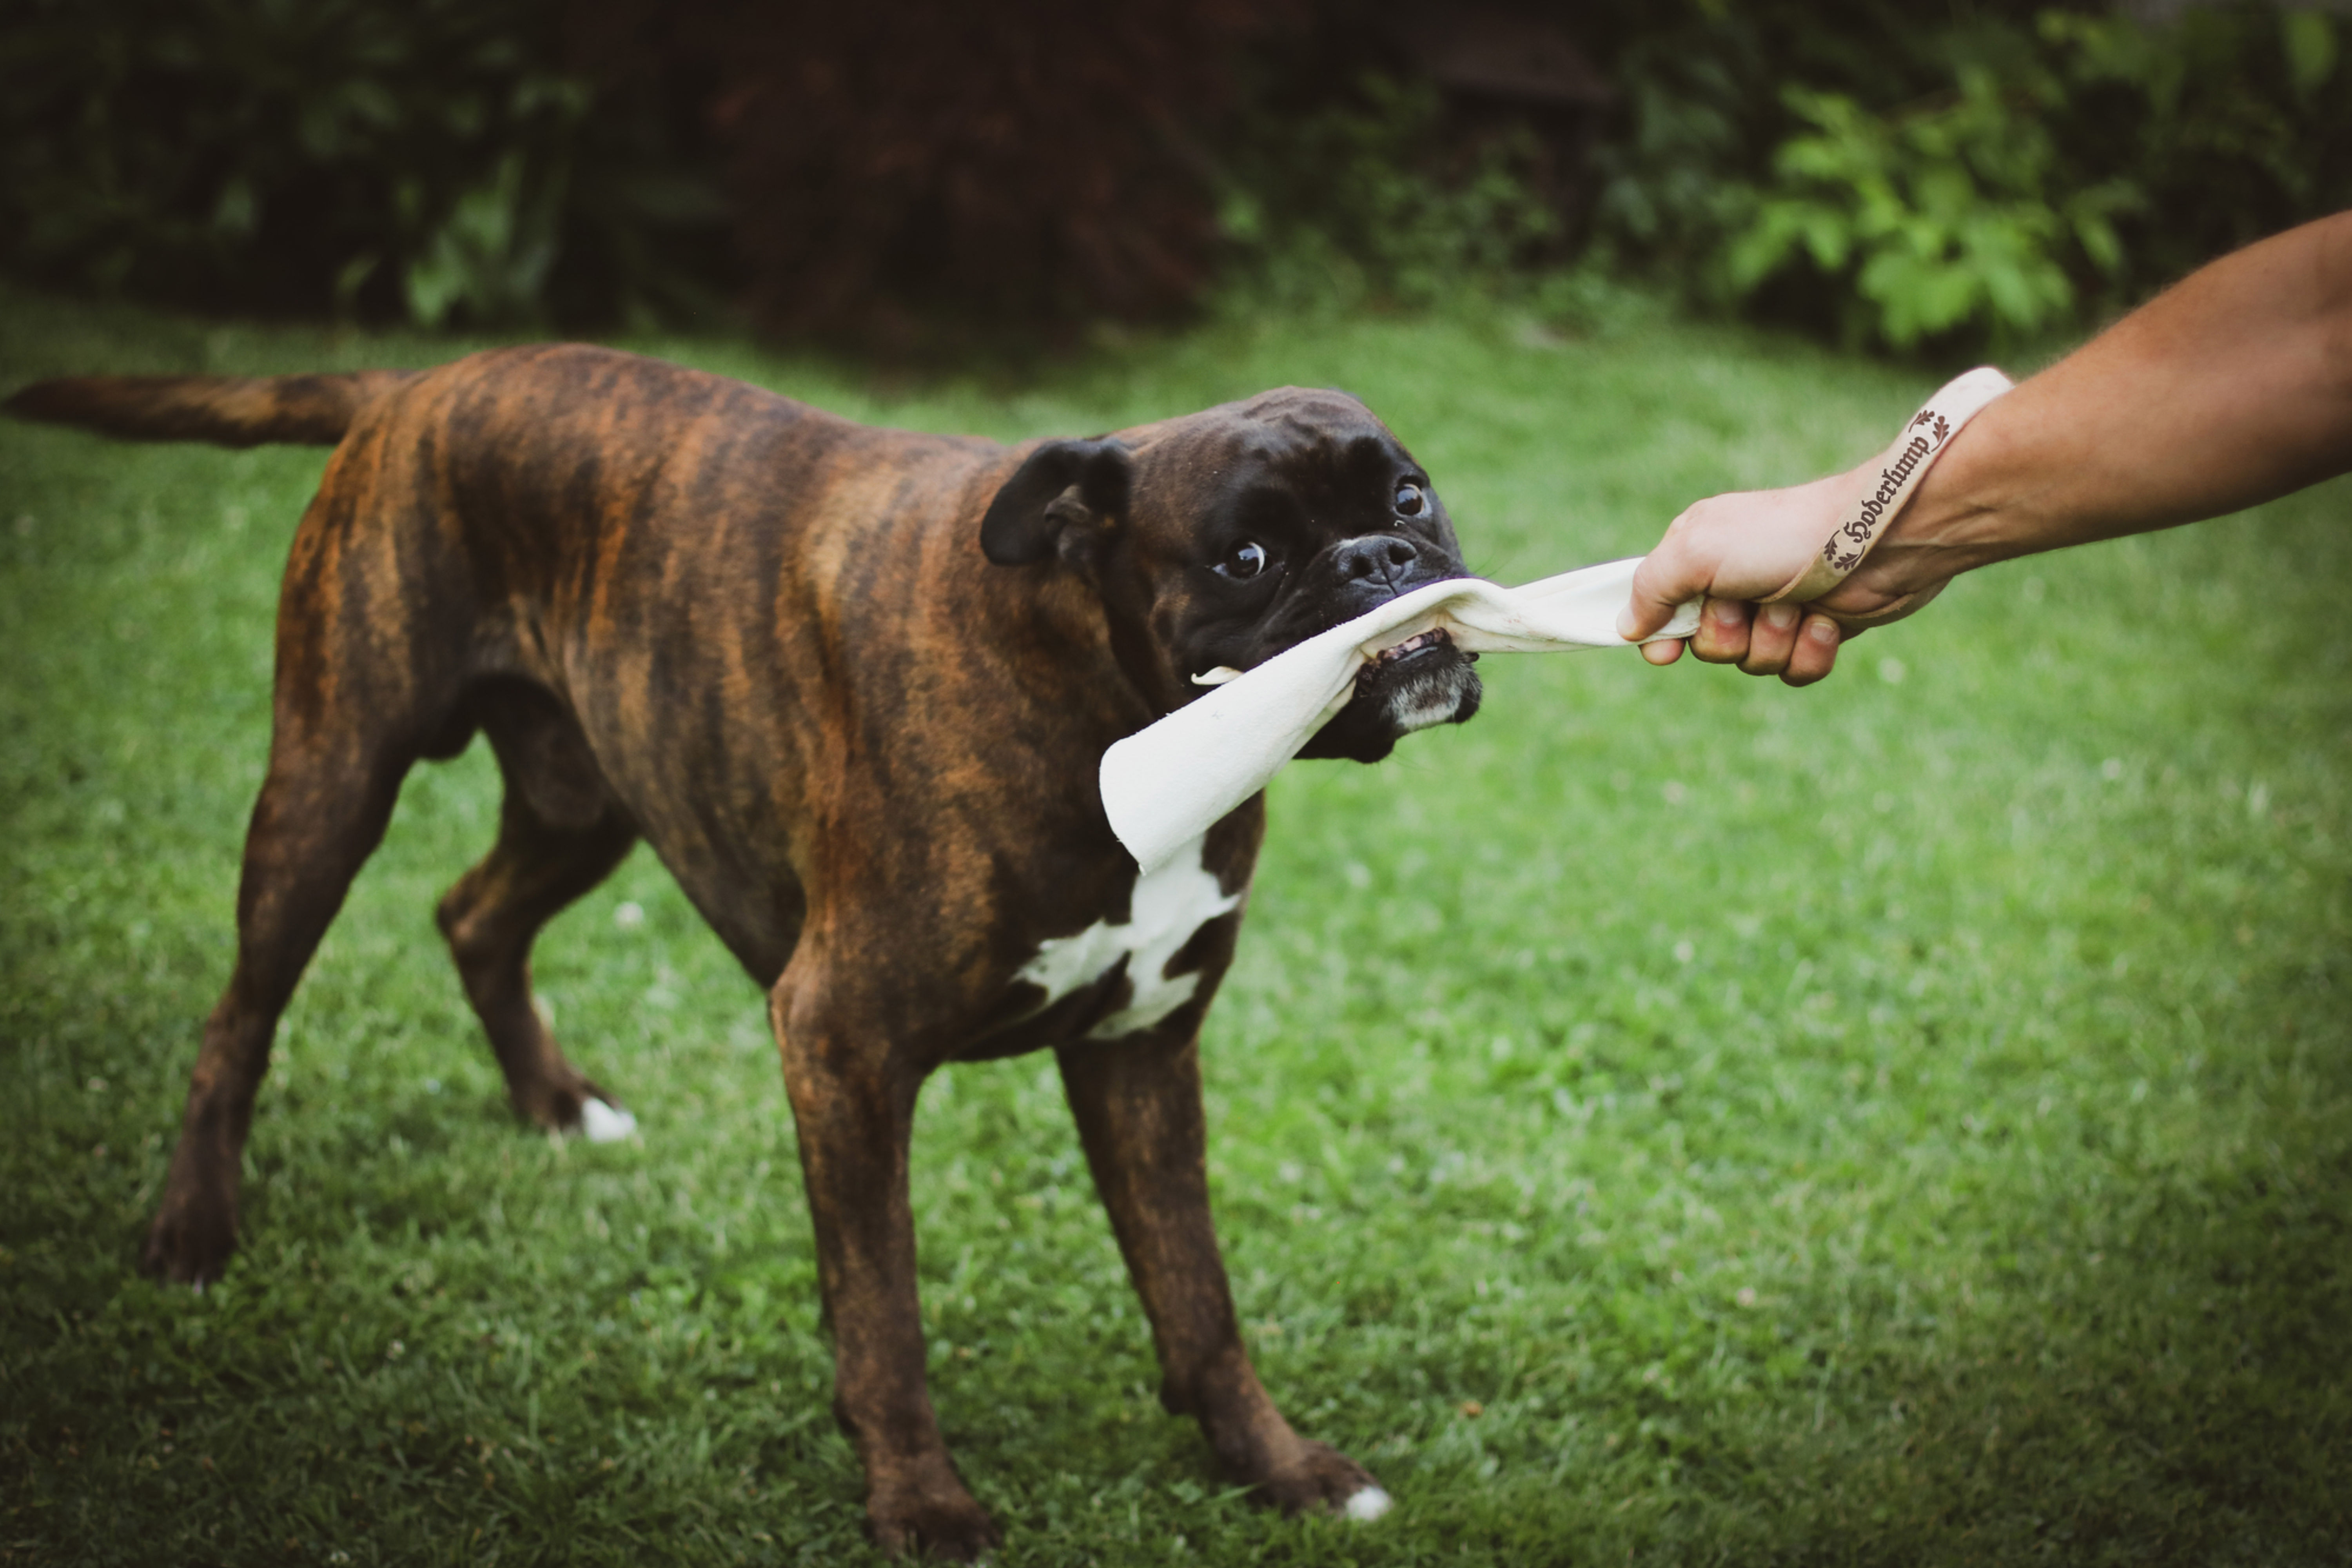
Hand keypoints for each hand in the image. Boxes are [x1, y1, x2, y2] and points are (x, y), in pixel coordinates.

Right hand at [1616, 455, 1953, 685]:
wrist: (1878, 543)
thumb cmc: (1782, 537)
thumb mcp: (1695, 551)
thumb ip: (1649, 587)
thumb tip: (1626, 627)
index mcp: (1699, 556)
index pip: (1658, 610)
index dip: (1659, 637)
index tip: (1665, 653)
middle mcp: (1734, 582)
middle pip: (1706, 647)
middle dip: (1731, 635)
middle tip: (1751, 602)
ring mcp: (1777, 608)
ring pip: (1753, 663)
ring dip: (1775, 641)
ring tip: (1797, 605)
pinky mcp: (1816, 630)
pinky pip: (1794, 672)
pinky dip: (1809, 653)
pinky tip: (1825, 622)